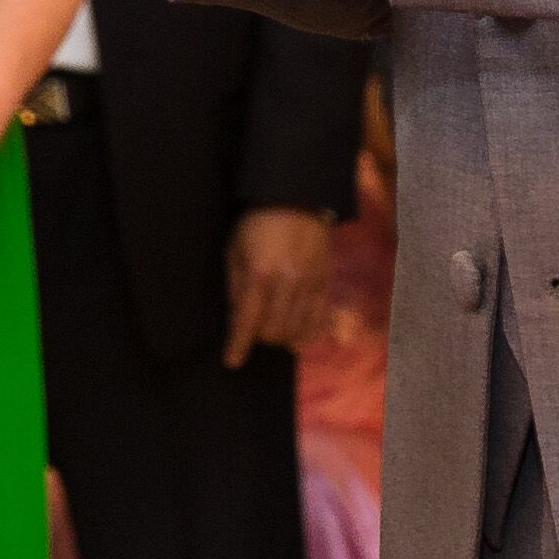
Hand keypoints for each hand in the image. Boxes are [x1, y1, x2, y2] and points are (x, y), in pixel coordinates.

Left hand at [220, 205, 336, 365]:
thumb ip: (236, 285)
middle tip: (255, 331)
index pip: (248, 321)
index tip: (232, 361)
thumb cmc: (258, 222)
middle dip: (261, 337)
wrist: (296, 197)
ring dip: (284, 337)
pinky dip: (310, 333)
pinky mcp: (325, 281)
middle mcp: (287, 282)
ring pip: (298, 329)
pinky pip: (320, 318)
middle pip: (274, 331)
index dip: (238, 345)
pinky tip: (302, 340)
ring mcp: (310, 283)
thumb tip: (238, 317)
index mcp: (260, 273)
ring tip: (276, 333)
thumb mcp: (236, 248)